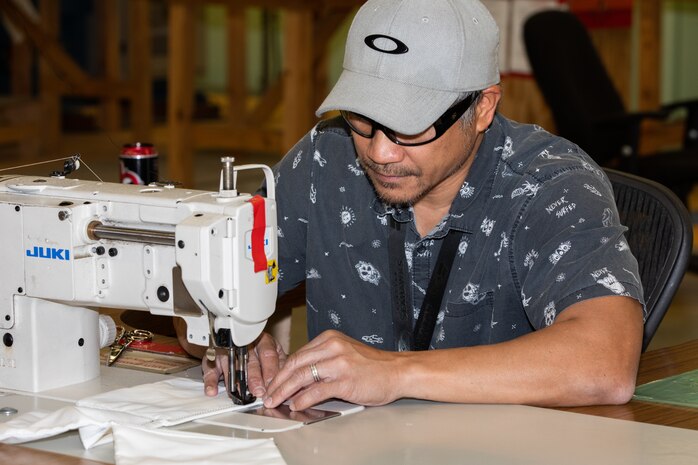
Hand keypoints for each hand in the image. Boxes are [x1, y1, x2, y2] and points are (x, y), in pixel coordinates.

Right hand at [201, 332, 286, 397]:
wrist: (242, 341)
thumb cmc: (262, 351)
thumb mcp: (276, 354)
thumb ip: (281, 365)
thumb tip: (290, 380)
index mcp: (264, 341)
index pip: (268, 354)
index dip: (270, 370)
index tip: (273, 384)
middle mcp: (245, 344)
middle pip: (250, 361)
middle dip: (254, 378)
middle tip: (258, 392)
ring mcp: (228, 350)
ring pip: (231, 365)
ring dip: (235, 382)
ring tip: (238, 394)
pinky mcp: (214, 358)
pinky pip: (210, 369)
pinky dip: (211, 381)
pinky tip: (213, 391)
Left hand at [262, 330, 402, 410]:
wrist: (397, 371)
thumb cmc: (373, 366)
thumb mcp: (344, 354)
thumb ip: (322, 361)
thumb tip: (298, 379)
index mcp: (330, 338)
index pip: (298, 354)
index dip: (281, 371)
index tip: (273, 383)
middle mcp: (333, 347)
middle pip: (295, 364)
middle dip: (278, 381)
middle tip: (268, 394)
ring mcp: (339, 363)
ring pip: (302, 376)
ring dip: (285, 391)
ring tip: (276, 401)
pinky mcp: (345, 380)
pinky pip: (317, 390)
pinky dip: (303, 399)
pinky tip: (296, 405)